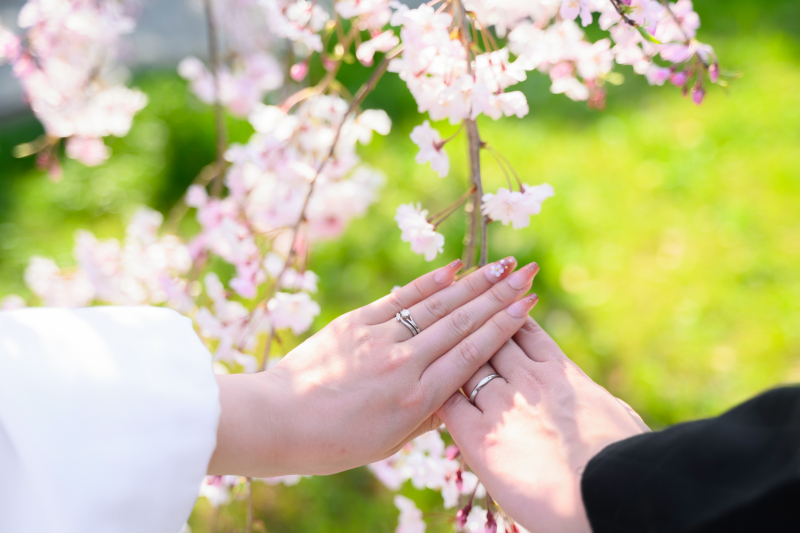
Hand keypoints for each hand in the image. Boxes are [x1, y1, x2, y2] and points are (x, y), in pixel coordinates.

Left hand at [208, 257, 540, 476]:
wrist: (277, 421)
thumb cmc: (334, 442)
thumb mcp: (390, 442)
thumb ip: (428, 416)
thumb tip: (457, 395)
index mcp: (418, 399)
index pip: (473, 353)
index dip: (504, 325)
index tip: (528, 303)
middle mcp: (406, 364)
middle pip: (463, 322)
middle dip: (500, 294)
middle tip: (529, 271)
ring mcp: (381, 339)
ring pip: (438, 305)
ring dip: (474, 281)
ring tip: (502, 264)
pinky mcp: (356, 323)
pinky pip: (400, 299)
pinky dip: (429, 282)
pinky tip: (453, 267)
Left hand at [438, 319, 648, 532]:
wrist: (612, 491)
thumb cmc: (628, 461)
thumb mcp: (618, 418)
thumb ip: (599, 404)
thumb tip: (606, 407)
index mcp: (561, 373)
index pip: (525, 332)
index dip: (507, 316)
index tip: (494, 304)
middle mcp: (528, 380)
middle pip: (489, 336)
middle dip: (473, 322)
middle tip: (454, 309)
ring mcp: (503, 404)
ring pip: (466, 363)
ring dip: (449, 351)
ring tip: (431, 337)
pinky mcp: (481, 437)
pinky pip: (449, 404)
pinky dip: (437, 392)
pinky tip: (424, 382)